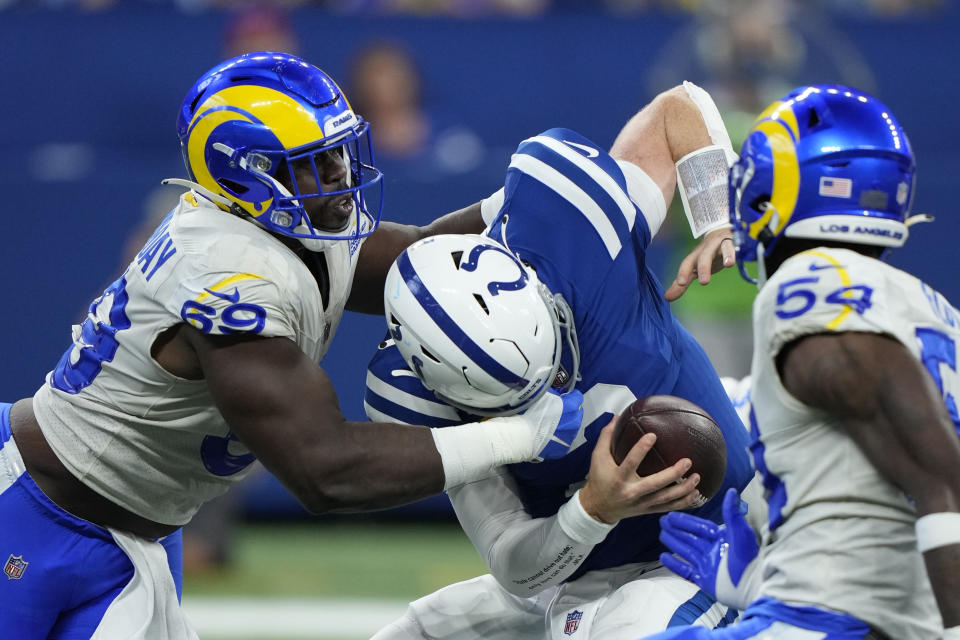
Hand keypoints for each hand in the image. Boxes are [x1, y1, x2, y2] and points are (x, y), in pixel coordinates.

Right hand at [522, 388, 583, 459]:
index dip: (570, 396)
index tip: (564, 398)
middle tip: (556, 412)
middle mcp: (575, 422)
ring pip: (572, 427)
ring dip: (565, 424)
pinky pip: (565, 440)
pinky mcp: (564, 448)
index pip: (578, 397)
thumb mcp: (542, 395)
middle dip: (569, 411)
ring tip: (551, 425)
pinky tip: (549, 436)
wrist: (523, 436)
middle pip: (577, 413)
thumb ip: (554, 392)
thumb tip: (557, 392)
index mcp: (571, 407)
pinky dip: (559, 437)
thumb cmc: (531, 413)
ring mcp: (570, 436)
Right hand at [578, 417, 701, 523]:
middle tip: (687, 461)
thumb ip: (606, 436)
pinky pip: (668, 507)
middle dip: (673, 474)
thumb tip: (618, 416)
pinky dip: (683, 502)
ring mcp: (641, 503)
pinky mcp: (648, 509)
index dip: (641, 449)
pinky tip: (695, 493)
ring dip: (683, 489)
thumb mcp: (597, 457)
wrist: (598, 508)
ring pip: (665, 497)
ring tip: (697, 476)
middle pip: (655, 484)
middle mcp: (631, 492)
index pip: (630, 463)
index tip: (653, 435)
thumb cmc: (599, 479)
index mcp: (618, 478)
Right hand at [658, 487, 759, 609]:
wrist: (752, 589)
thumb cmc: (749, 560)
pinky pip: (686, 571)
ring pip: (686, 552)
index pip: (700, 527)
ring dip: (674, 543)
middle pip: (691, 538)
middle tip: (662, 522)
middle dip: (677, 529)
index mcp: (722, 539)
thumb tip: (731, 492)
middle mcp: (713, 551)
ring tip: (662, 535)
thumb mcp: (741, 533)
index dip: (686, 520)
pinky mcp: (705, 581)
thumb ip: (732, 513)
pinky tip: (663, 557)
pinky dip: (674, 564)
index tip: (672, 514)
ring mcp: (708, 566)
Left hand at [664, 227, 735, 300]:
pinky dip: (735, 252)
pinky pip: (734, 246)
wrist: (720, 233)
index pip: (687, 263)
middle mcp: (706, 249)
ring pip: (721, 248)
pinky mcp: (732, 242)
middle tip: (704, 282)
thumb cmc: (706, 255)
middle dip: (704, 267)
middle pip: (704, 256)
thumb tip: (667, 298)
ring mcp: (720, 245)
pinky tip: (736, 260)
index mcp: (695, 257)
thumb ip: (682, 284)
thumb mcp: (694, 269)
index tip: (681, 283)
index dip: (683, 272)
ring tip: (729, 265)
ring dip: (725, 255)